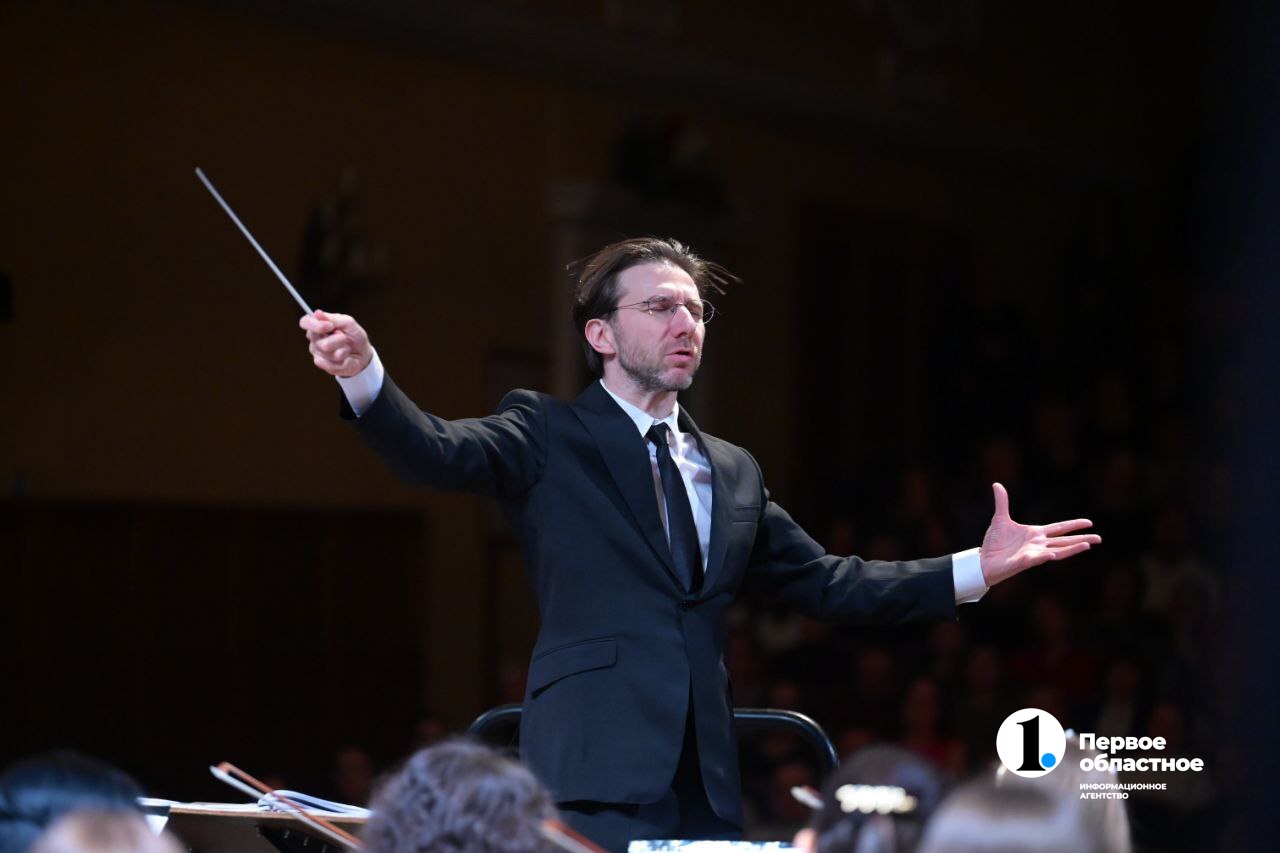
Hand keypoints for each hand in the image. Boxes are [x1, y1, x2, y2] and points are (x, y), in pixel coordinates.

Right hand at [299, 310, 371, 377]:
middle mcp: (314, 338)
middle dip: (337, 338)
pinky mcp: (321, 363)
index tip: (330, 326)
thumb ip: (334, 318)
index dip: (315, 324)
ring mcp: (316, 352)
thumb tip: (317, 313)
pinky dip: (343, 360)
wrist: (363, 354)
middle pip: (317, 338)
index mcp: (318, 324)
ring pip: (326, 350)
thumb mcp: (349, 323)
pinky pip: (329, 362)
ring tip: (346, 348)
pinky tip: (345, 358)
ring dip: (342, 349)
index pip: (305, 322)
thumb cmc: (354, 336)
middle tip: (344, 337)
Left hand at [979, 483, 1099, 586]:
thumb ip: (1002, 502)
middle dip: (1081, 540)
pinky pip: (1034, 560)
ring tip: (1086, 546)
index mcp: (1036, 534)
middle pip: (1064, 541)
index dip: (1074, 525)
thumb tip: (997, 484)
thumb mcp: (1000, 519)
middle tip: (1099, 539)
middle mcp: (1038, 544)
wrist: (984, 560)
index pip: (1059, 528)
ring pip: (1056, 551)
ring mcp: (1032, 554)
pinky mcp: (1022, 562)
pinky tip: (1051, 554)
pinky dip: (1042, 557)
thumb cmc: (995, 543)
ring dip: (1071, 549)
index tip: (1090, 523)